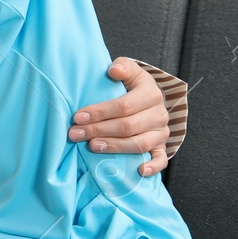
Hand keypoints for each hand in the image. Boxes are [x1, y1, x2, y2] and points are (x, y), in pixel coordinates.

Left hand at [70, 57, 169, 175]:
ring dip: (114, 147)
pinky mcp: (162, 147)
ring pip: (139, 144)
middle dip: (99, 130)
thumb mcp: (130, 72)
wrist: (150, 100)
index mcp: (151, 94)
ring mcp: (161, 133)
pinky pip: (161, 160)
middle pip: (128, 126)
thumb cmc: (133, 86)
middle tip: (76, 134)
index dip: (100, 112)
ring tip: (93, 146)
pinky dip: (152, 167)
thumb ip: (123, 67)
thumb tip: (113, 70)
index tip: (78, 117)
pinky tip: (138, 171)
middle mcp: (159, 114)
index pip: (124, 105)